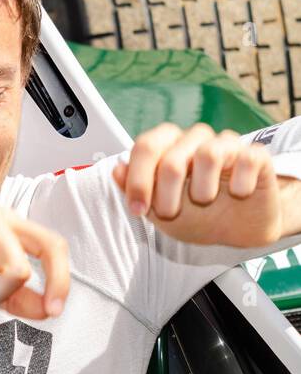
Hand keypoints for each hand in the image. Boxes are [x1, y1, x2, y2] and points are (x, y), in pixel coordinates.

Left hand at [112, 123, 282, 247]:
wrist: (238, 232)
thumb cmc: (197, 217)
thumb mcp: (158, 211)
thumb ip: (136, 189)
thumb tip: (117, 170)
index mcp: (167, 146)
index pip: (146, 147)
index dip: (138, 180)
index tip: (138, 210)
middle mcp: (194, 140)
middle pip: (172, 155)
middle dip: (165, 192)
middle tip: (169, 213)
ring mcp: (225, 145)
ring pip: (208, 153)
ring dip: (202, 188)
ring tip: (204, 200)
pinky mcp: (255, 155)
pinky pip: (247, 159)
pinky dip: (240, 184)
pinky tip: (238, 193)